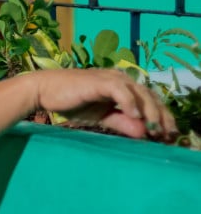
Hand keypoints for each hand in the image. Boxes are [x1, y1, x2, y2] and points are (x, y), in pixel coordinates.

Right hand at [32, 69, 177, 139]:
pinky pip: (120, 90)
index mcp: (122, 85)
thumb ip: (121, 122)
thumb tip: (144, 134)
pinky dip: (130, 103)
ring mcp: (110, 78)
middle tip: (168, 134)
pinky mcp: (99, 81)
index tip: (168, 134)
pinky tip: (135, 116)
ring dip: (150, 111)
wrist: (45, 91)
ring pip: (139, 92)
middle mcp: (120, 78)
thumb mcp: (100, 116)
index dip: (160, 115)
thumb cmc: (70, 102)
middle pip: (149, 95)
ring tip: (155, 128)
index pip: (148, 98)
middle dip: (161, 115)